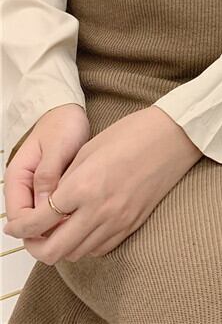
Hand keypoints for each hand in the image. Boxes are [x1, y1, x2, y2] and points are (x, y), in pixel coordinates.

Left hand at [2, 106, 201, 263]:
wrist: (174, 135)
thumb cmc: (134, 133)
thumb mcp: (89, 151)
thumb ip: (65, 182)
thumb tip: (49, 205)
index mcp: (83, 186)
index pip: (38, 222)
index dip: (19, 228)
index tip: (15, 226)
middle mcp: (99, 210)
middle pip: (53, 251)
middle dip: (36, 247)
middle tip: (34, 234)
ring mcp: (119, 220)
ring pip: (76, 254)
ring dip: (62, 246)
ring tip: (60, 229)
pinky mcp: (134, 223)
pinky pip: (100, 249)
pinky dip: (86, 245)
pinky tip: (85, 227)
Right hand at [3, 104, 89, 235]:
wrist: (69, 111)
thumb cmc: (62, 124)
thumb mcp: (56, 148)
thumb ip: (48, 175)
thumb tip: (45, 206)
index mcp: (17, 178)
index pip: (18, 216)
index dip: (35, 228)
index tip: (59, 229)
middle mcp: (25, 186)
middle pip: (30, 221)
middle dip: (48, 229)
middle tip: (74, 230)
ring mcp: (39, 187)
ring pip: (45, 216)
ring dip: (59, 221)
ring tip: (82, 222)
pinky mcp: (54, 186)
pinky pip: (57, 206)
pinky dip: (68, 212)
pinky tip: (84, 212)